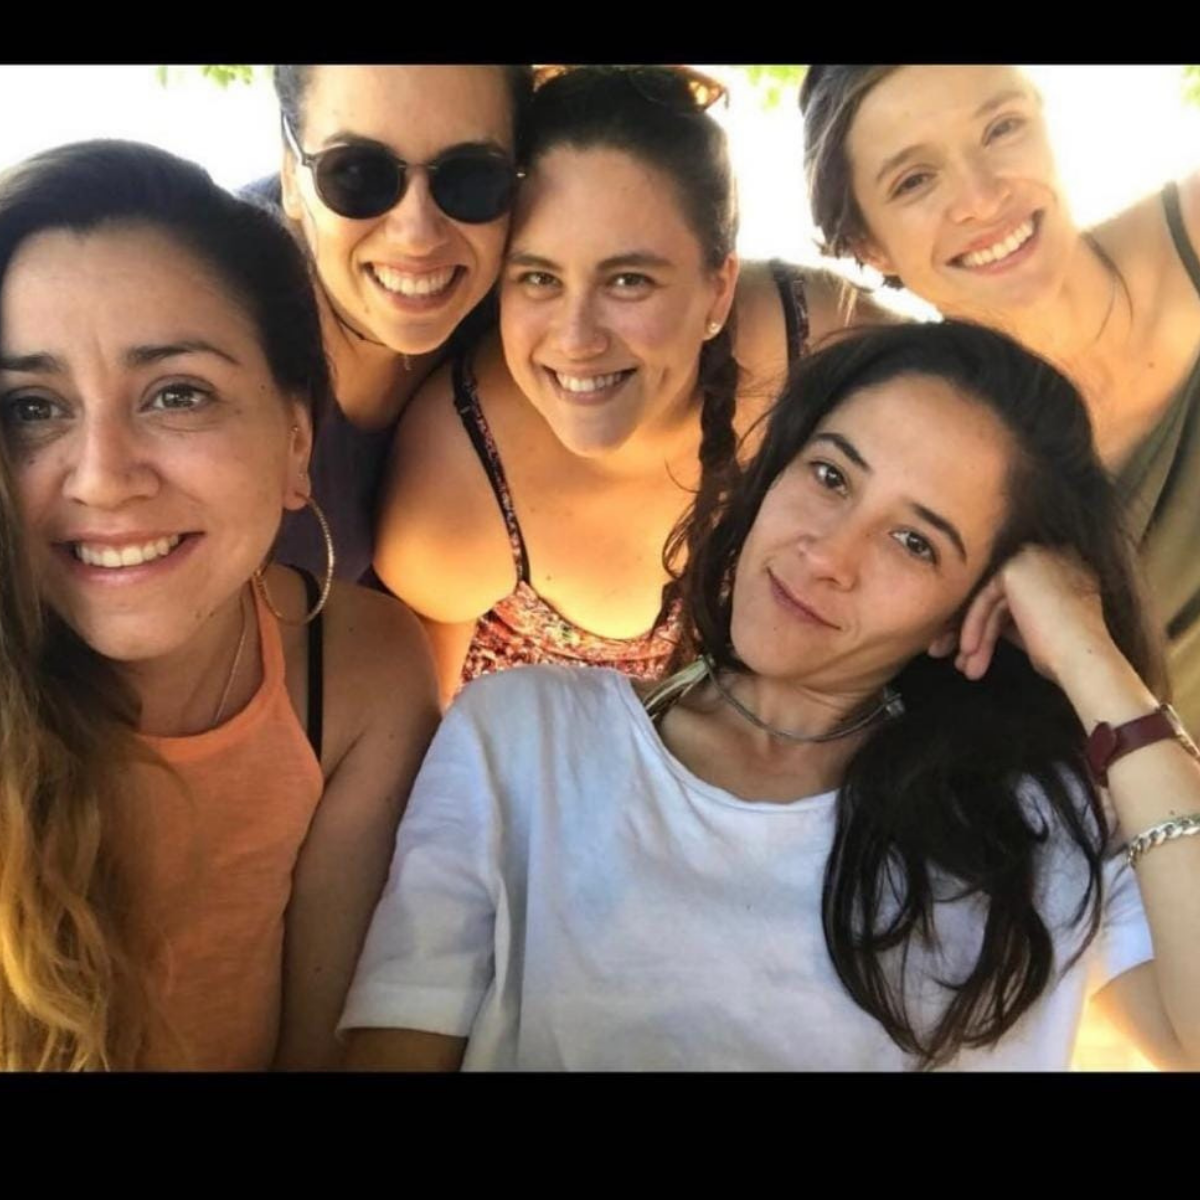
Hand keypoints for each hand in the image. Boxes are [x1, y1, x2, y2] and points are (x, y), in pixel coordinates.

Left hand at [952, 545, 1117, 687]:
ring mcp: (1034, 558)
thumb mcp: (1035, 628)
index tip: (973, 652)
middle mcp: (1051, 556)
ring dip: (975, 635)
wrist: (1083, 660)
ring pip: (991, 599)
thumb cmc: (1066, 655)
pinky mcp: (1015, 568)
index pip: (1014, 594)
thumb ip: (1013, 615)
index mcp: (1062, 569)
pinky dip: (974, 625)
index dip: (991, 625)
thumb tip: (980, 620)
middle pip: (1000, 596)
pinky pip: (985, 598)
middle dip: (976, 631)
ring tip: (965, 668)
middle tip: (962, 661)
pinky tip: (969, 651)